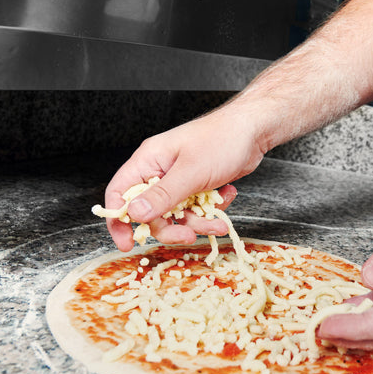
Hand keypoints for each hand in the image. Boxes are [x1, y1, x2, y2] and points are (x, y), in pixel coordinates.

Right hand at [105, 107, 265, 250]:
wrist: (254, 130)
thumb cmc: (222, 139)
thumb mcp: (191, 172)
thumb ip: (162, 195)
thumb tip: (134, 214)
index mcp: (149, 160)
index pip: (119, 192)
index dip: (119, 220)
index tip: (128, 243)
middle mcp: (159, 171)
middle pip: (150, 212)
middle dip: (171, 228)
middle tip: (189, 236)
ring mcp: (178, 179)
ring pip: (176, 215)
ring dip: (197, 222)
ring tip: (218, 222)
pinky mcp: (196, 186)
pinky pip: (195, 209)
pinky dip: (210, 211)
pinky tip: (225, 196)